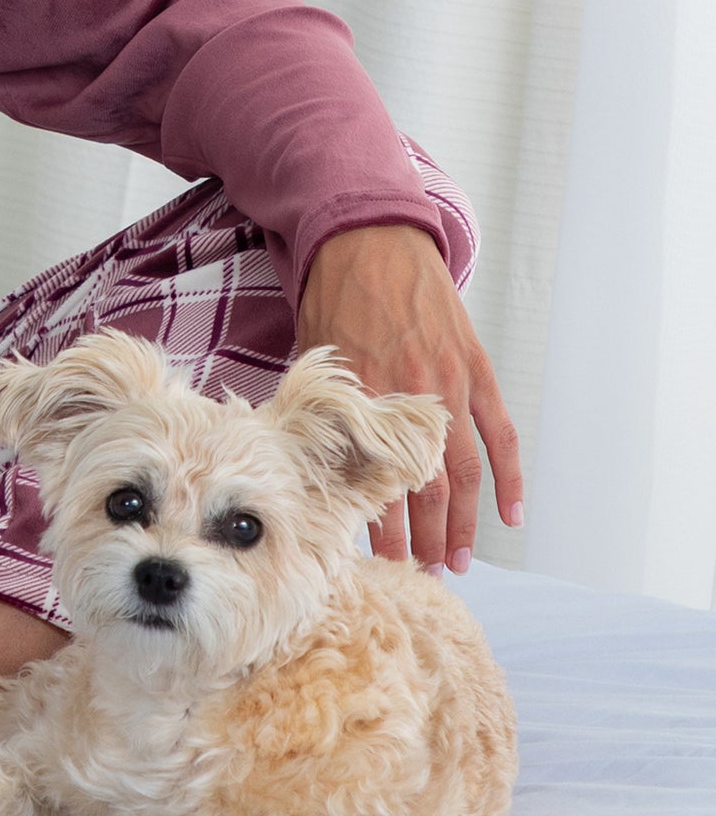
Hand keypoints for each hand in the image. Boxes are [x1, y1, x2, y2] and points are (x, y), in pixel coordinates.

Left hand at [294, 224, 524, 573]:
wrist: (371, 240)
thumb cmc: (333, 298)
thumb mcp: (314, 356)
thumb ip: (317, 408)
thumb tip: (305, 463)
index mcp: (364, 395)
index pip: (370, 476)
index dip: (373, 523)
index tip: (369, 560)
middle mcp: (411, 395)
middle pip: (421, 485)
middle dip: (419, 536)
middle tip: (415, 575)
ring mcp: (452, 383)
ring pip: (463, 470)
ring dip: (461, 521)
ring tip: (455, 562)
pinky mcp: (477, 369)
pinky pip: (501, 433)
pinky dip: (511, 476)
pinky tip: (511, 515)